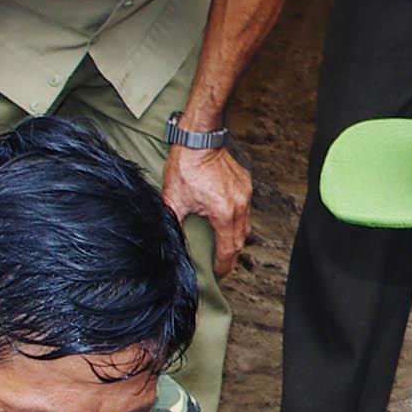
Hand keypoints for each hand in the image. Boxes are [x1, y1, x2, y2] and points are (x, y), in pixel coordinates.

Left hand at [163, 141, 256, 272]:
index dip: (223, 266)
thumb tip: (166, 239)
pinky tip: (223, 217)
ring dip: (234, 236)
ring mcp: (245, 195)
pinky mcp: (246, 184)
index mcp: (223, 214)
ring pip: (245, 225)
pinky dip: (235, 218)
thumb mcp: (173, 199)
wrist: (199, 137)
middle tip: (219, 263)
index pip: (228, 250)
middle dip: (230, 255)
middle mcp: (239, 206)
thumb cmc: (186, 165)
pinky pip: (244, 208)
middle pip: (241, 241)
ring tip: (222, 243)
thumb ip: (171, 222)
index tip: (218, 274)